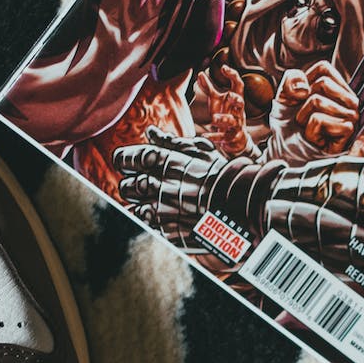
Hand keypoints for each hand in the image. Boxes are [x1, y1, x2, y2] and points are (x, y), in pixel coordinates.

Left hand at [116, 130, 236, 242]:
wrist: (240, 206)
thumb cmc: (222, 175)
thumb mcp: (199, 151)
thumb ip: (169, 142)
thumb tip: (150, 132)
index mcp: (159, 161)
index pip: (123, 159)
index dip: (126, 162)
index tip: (132, 165)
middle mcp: (154, 185)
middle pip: (125, 187)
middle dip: (134, 187)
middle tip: (150, 187)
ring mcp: (158, 210)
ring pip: (133, 209)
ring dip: (142, 206)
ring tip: (162, 205)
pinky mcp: (164, 231)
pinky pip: (146, 227)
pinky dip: (152, 223)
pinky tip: (166, 219)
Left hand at [194, 64, 248, 154]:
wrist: (235, 139)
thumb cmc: (226, 115)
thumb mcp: (217, 101)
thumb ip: (209, 88)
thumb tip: (200, 74)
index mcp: (235, 100)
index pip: (238, 85)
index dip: (233, 75)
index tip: (224, 68)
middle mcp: (238, 112)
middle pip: (241, 103)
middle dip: (236, 100)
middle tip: (229, 96)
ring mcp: (236, 125)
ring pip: (233, 121)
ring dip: (223, 119)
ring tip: (214, 119)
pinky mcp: (231, 137)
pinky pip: (224, 137)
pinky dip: (215, 137)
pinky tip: (206, 135)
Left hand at [272, 60, 358, 154]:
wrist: (292, 155)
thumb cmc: (293, 128)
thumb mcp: (286, 97)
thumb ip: (291, 80)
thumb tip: (303, 87)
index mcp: (339, 88)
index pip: (324, 68)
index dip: (305, 82)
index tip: (302, 100)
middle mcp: (349, 100)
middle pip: (322, 83)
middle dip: (304, 103)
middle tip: (307, 119)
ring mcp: (352, 114)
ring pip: (317, 101)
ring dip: (304, 119)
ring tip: (311, 130)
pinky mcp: (348, 129)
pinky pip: (318, 120)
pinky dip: (310, 132)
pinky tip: (317, 140)